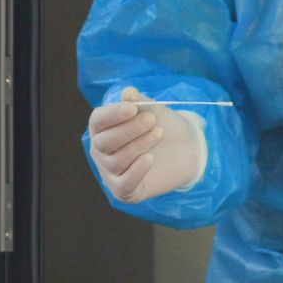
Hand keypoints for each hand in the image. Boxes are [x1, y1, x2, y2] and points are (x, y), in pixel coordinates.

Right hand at [87, 89, 206, 202]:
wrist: (185, 149)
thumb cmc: (161, 126)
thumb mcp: (153, 111)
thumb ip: (139, 102)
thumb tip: (127, 92)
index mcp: (102, 128)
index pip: (97, 121)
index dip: (112, 115)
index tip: (132, 108)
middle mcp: (101, 151)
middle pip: (104, 142)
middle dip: (128, 130)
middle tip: (151, 120)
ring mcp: (110, 172)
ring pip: (115, 161)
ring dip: (139, 145)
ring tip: (158, 133)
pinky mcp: (124, 190)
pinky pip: (124, 183)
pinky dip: (136, 170)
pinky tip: (150, 158)